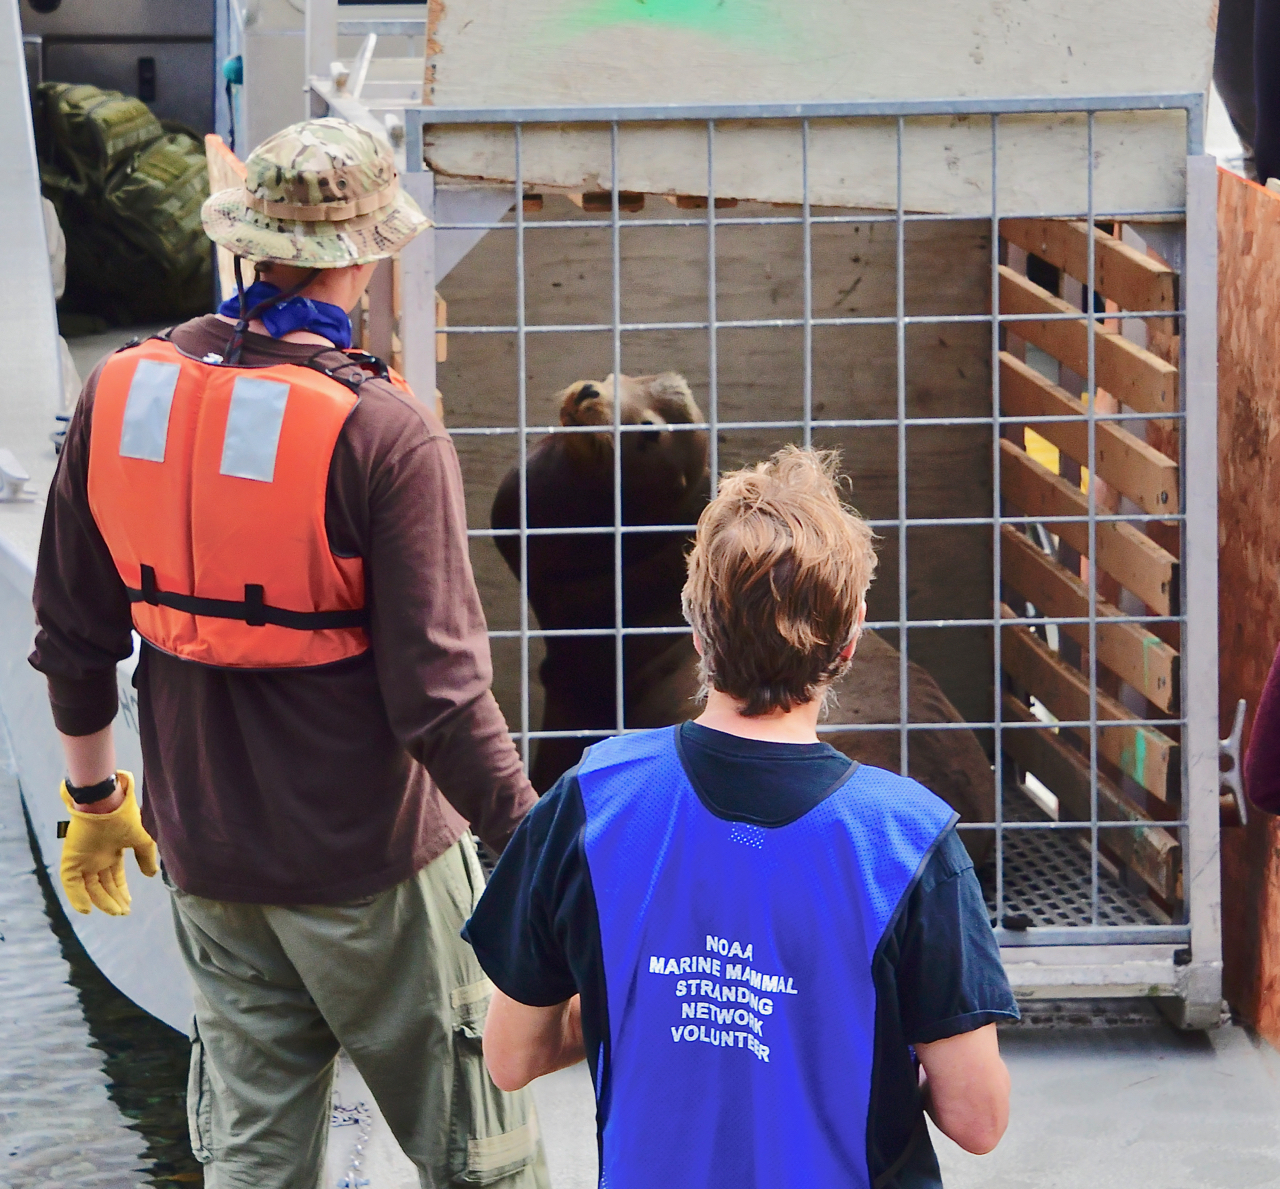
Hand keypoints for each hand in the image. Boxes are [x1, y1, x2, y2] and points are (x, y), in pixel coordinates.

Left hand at [59, 771, 157, 915]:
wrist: (106, 802)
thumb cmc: (124, 817)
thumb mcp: (141, 839)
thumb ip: (146, 857)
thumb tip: (152, 874)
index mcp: (111, 853)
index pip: (114, 878)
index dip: (121, 891)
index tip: (128, 904)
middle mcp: (96, 858)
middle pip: (102, 885)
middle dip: (113, 900)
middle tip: (123, 912)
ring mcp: (83, 859)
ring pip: (88, 887)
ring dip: (100, 901)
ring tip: (114, 912)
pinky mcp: (71, 859)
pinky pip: (71, 883)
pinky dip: (77, 897)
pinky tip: (87, 910)